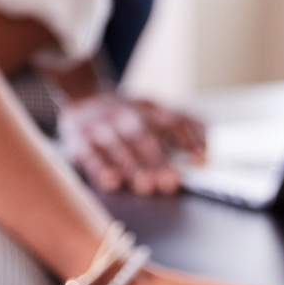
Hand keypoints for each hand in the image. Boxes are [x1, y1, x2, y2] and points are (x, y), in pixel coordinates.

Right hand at [57, 92, 205, 195]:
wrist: (83, 98)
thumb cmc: (127, 115)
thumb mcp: (155, 112)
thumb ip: (183, 130)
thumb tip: (204, 159)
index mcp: (149, 107)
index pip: (173, 118)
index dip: (190, 138)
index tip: (201, 161)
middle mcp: (125, 112)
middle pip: (143, 132)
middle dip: (157, 158)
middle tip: (170, 182)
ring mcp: (100, 125)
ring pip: (117, 144)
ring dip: (132, 166)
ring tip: (146, 186)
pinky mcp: (79, 138)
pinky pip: (88, 153)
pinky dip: (100, 168)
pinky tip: (112, 182)